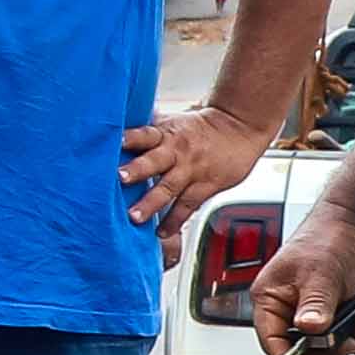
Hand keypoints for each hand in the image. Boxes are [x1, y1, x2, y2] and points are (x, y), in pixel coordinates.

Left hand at [119, 101, 266, 258]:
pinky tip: (161, 233)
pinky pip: (187, 206)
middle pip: (154, 161)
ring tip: (135, 217)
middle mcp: (176, 152)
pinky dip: (174, 220)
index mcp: (166, 134)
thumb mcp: (173, 121)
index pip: (145, 134)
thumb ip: (148, 129)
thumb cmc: (200, 127)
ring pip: (169, 188)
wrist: (239, 127)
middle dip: (136, 170)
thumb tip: (118, 123)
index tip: (115, 143)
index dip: (130, 137)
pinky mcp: (206, 186)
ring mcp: (191, 170)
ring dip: (150, 203)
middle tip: (119, 178)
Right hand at [253, 205, 354, 354]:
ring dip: (352, 342)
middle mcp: (290, 309)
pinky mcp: (339, 312)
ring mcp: (316, 313)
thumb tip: (310, 329)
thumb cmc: (328, 237)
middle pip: (303, 350)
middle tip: (348, 340)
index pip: (272, 340)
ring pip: (328, 347)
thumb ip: (315, 305)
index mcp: (272, 299)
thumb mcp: (321, 273)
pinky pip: (348, 338)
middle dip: (330, 350)